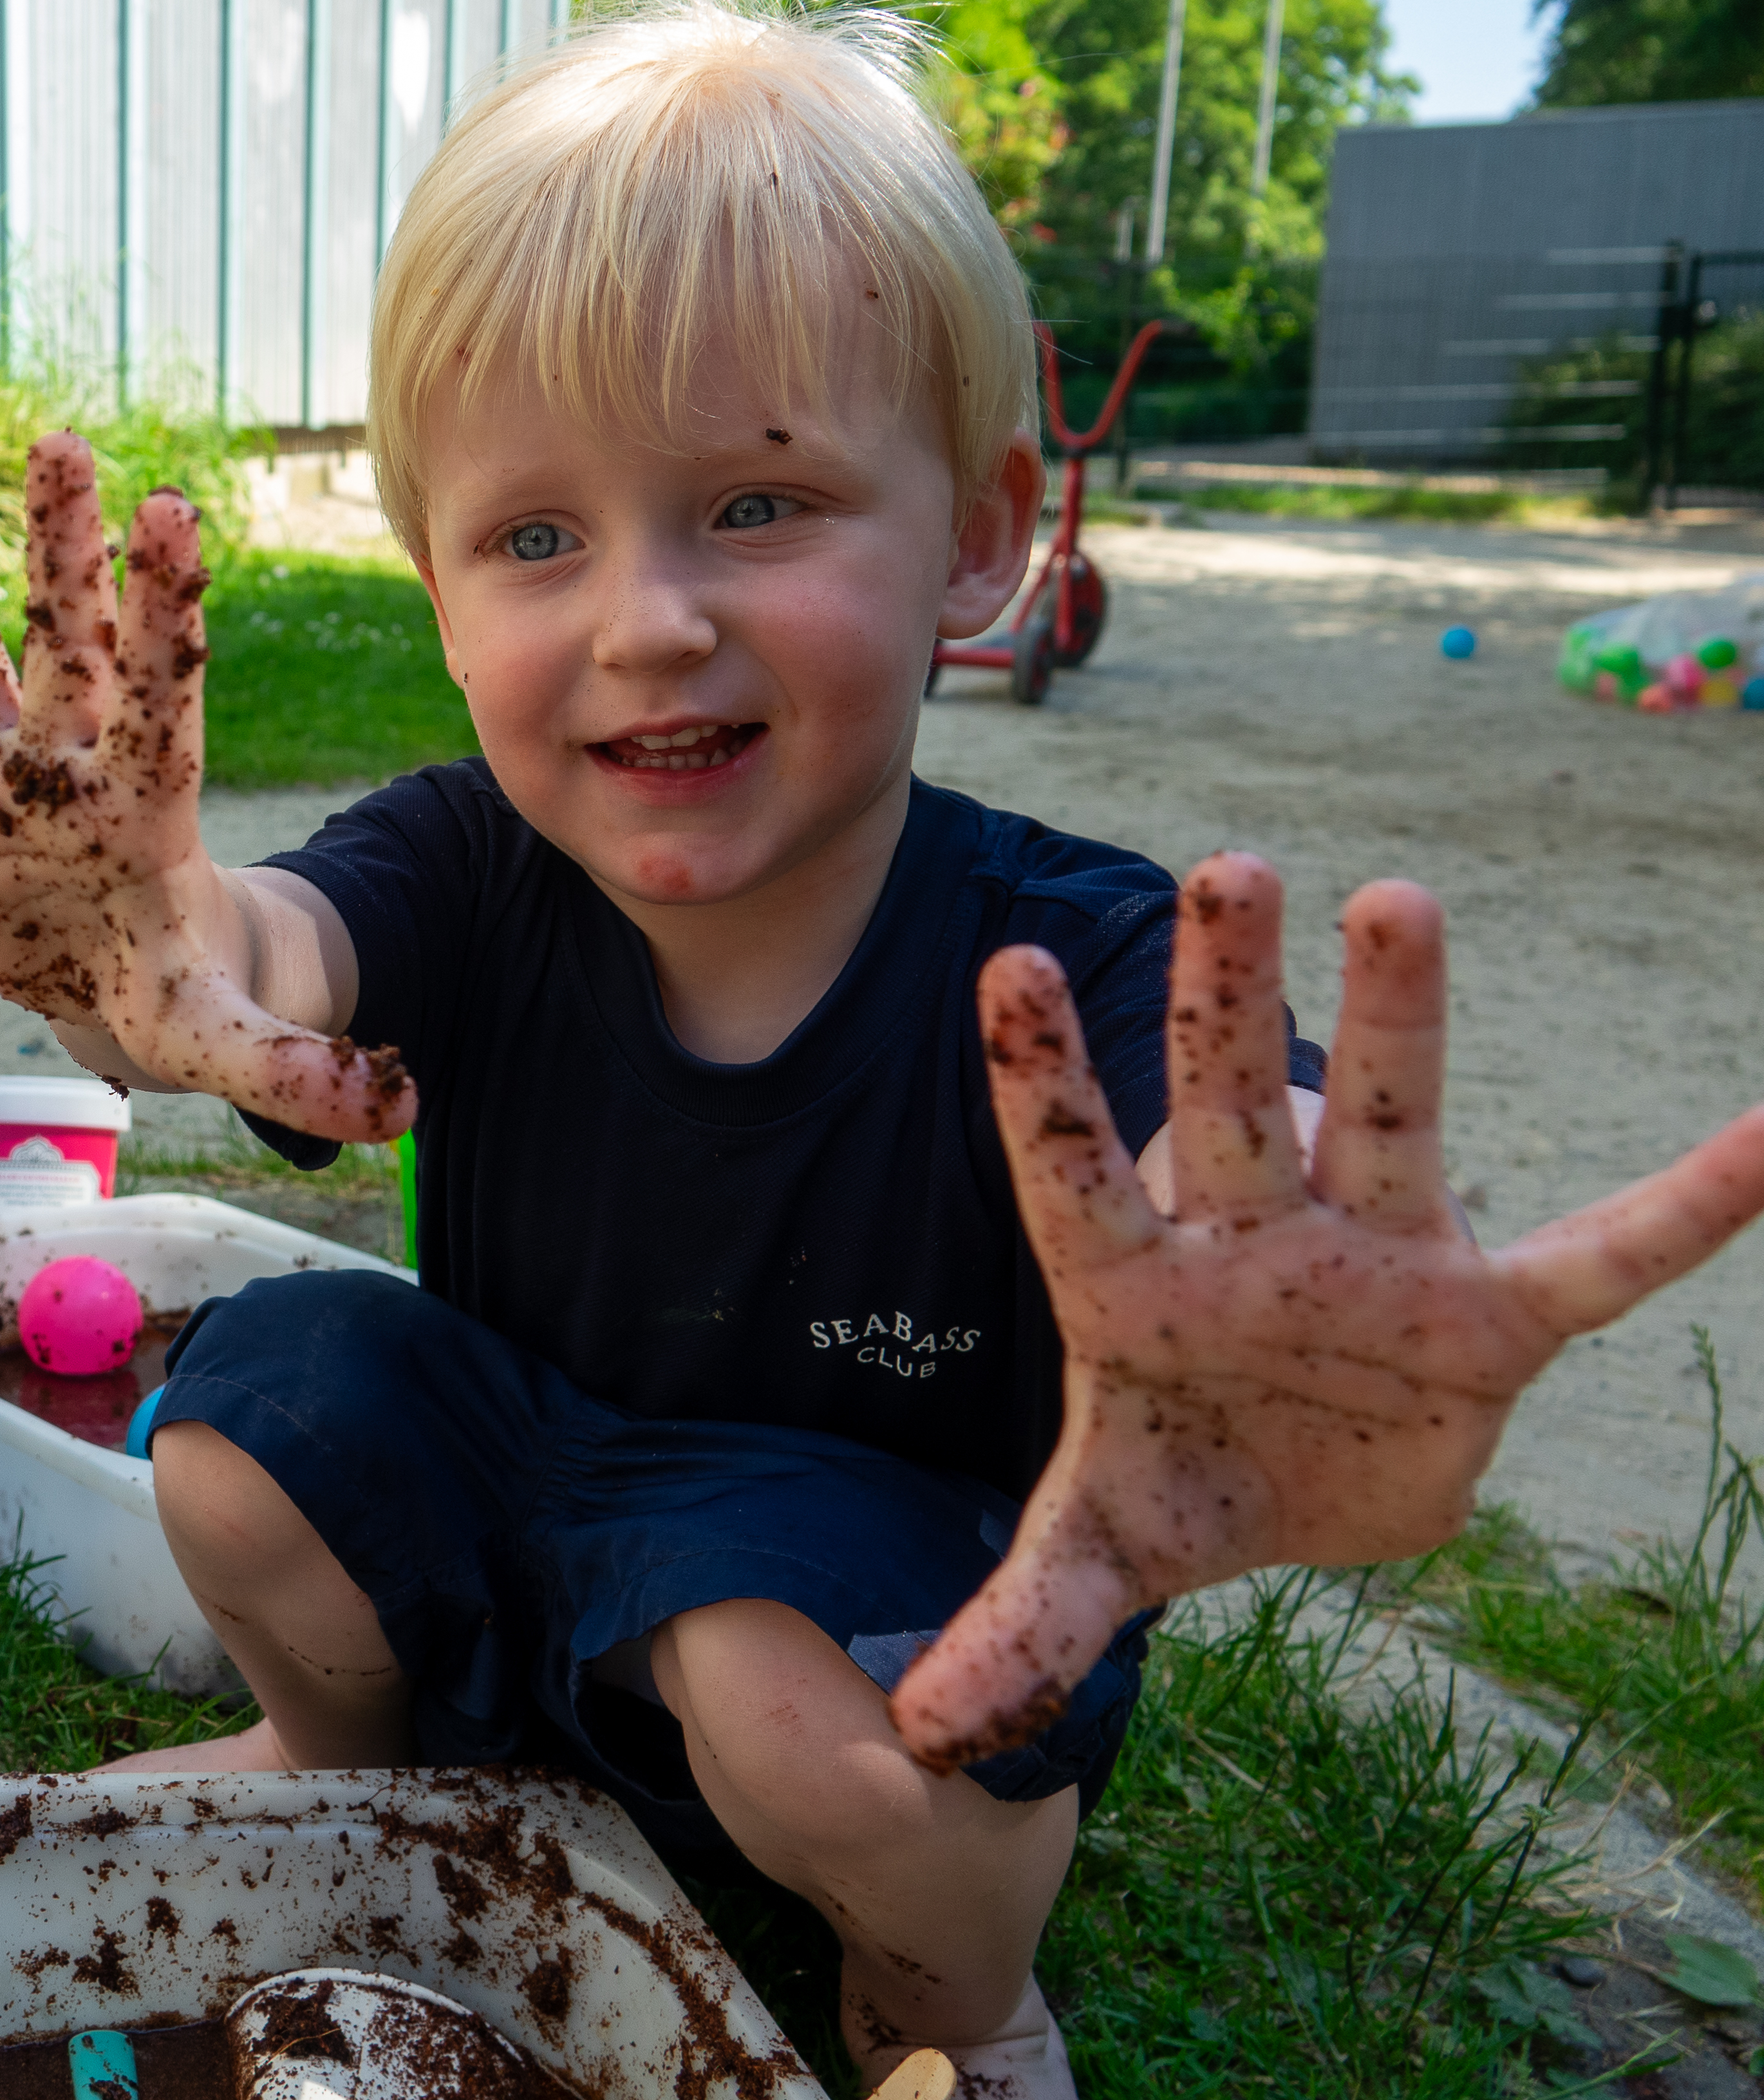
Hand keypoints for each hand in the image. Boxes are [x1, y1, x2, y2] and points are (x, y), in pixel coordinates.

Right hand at [0, 433, 414, 1142]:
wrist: (120, 997)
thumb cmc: (180, 992)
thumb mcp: (232, 1040)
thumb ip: (303, 1070)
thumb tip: (399, 1107)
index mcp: (148, 805)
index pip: (166, 688)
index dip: (165, 605)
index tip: (169, 507)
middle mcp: (69, 771)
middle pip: (69, 643)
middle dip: (64, 549)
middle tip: (63, 441)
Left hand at [891, 853, 1763, 1769]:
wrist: (1291, 1500)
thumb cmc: (1178, 1477)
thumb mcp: (1095, 1556)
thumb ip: (1021, 1631)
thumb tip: (924, 1743)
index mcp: (1137, 1288)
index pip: (1071, 1171)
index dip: (1041, 1082)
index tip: (1007, 968)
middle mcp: (1253, 1244)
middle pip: (1225, 1108)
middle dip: (1222, 997)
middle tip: (1225, 867)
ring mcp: (1376, 1263)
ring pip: (1383, 1123)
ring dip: (1390, 1022)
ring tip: (1395, 896)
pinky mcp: (1489, 1320)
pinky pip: (1603, 1255)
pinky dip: (1691, 1203)